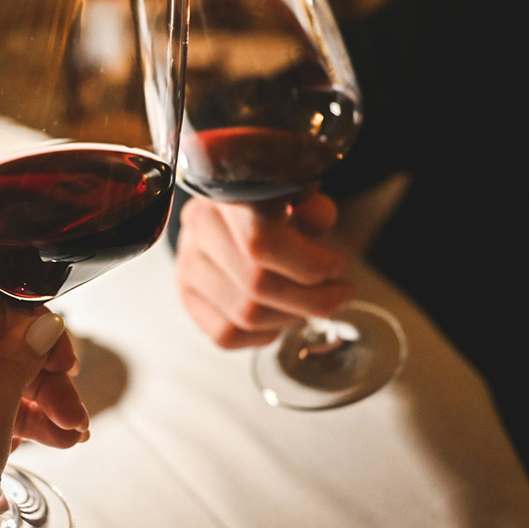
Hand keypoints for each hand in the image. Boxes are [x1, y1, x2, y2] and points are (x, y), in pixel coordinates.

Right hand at [174, 192, 356, 348]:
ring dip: (291, 317)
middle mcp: (199, 231)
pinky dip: (263, 335)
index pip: (263, 243)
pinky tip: (280, 317)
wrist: (230, 205)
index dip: (311, 264)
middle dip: (312, 299)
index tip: (340, 268)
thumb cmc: (271, 200)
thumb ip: (311, 207)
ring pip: (245, 316)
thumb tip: (318, 220)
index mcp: (226, 196)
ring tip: (312, 304)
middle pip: (256, 285)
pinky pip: (226, 334)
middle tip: (341, 294)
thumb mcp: (297, 192)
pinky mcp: (188, 296)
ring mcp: (188, 266)